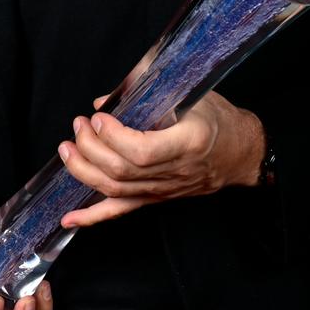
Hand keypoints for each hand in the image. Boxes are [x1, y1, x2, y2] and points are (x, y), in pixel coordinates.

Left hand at [56, 90, 264, 228]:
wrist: (243, 153)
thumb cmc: (219, 121)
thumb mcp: (191, 95)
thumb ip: (147, 91)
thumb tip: (104, 100)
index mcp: (188, 144)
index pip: (142, 151)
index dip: (113, 137)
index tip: (99, 118)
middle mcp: (175, 172)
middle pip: (122, 171)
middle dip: (90, 149)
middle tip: (78, 126)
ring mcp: (164, 190)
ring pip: (116, 191)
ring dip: (83, 172)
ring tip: (67, 150)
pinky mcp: (156, 198)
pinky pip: (121, 211)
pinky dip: (92, 216)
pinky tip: (69, 218)